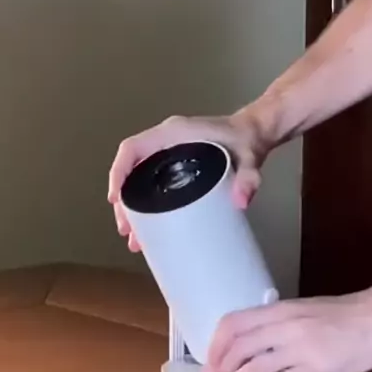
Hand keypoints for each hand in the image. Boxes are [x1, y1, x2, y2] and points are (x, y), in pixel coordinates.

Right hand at [108, 110, 269, 250]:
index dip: (119, 172)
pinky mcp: (176, 165)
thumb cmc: (247, 140)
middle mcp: (167, 141)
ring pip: (139, 178)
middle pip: (132, 169)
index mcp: (174, 133)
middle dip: (125, 201)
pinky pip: (151, 181)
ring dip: (133, 207)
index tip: (116, 200)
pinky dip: (147, 204)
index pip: (133, 148)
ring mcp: (169, 153)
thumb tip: (241, 201)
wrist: (256, 133)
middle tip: (126, 230)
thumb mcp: (249, 158)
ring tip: (135, 238)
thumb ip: (248, 177)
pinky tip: (151, 229)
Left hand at [194, 288, 371, 371]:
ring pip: (254, 371)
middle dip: (218, 371)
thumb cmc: (340, 313)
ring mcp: (300, 350)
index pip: (233, 325)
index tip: (208, 362)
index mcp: (280, 310)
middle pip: (238, 351)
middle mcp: (285, 328)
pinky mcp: (316, 370)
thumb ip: (276, 325)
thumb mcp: (301, 310)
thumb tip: (248, 346)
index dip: (216, 345)